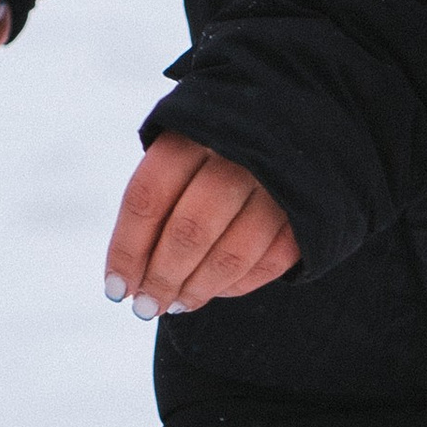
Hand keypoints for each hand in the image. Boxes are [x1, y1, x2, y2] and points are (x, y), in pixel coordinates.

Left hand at [106, 133, 299, 317]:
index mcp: (192, 133)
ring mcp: (278, 183)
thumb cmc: (219, 145)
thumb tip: (127, 278)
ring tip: (177, 305)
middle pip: (188, 231)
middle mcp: (236, 154)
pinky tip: (216, 291)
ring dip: (198, 290)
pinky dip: (238, 285)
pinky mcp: (310, 211)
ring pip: (230, 254)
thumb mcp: (182, 149)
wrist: (298, 118)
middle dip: (161, 279)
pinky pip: (270, 263)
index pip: (147, 199)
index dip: (127, 250)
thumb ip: (157, 204)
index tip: (116, 290)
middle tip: (146, 308)